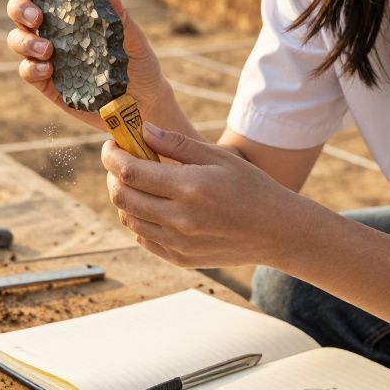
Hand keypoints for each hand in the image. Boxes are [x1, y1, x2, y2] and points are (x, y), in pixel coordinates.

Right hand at [6, 0, 166, 130]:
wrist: (144, 103)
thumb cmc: (138, 65)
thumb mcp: (134, 41)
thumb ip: (122, 21)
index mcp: (70, 15)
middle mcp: (53, 33)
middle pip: (20, 14)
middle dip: (21, 10)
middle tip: (37, 18)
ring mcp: (47, 58)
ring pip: (18, 41)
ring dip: (25, 41)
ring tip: (47, 50)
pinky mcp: (48, 85)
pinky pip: (28, 72)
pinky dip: (32, 68)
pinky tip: (48, 69)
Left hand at [102, 124, 308, 268]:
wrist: (278, 232)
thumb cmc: (251, 187)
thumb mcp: (219, 157)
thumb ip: (177, 144)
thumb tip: (143, 130)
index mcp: (190, 188)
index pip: (130, 172)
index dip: (112, 155)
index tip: (111, 144)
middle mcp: (180, 219)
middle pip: (121, 196)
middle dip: (112, 175)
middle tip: (121, 162)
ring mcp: (178, 243)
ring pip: (128, 218)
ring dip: (124, 197)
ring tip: (139, 183)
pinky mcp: (180, 258)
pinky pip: (143, 238)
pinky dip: (139, 219)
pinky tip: (153, 205)